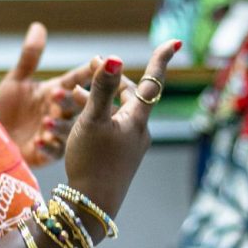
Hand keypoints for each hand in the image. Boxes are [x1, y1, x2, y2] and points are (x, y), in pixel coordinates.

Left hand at [0, 21, 90, 167]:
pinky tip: (39, 140)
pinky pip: (53, 151)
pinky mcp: (46, 154)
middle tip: (59, 93)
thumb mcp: (15, 82)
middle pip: (74, 104)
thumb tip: (38, 26)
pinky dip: (47, 146)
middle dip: (70, 99)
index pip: (76, 79)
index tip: (98, 61)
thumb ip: (29, 57)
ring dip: (59, 125)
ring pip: (68, 129)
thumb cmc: (6, 110)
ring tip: (46, 120)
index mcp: (56, 92)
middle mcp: (59, 112)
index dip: (87, 72)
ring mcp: (55, 133)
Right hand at [63, 40, 181, 221]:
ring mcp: (130, 146)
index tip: (175, 41)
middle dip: (113, 81)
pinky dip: (96, 118)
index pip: (153, 82)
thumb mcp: (92, 120)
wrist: (92, 206)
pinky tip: (76, 121)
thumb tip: (115, 58)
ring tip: (73, 94)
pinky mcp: (119, 158)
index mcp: (137, 119)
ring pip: (117, 113)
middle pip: (131, 96)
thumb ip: (102, 89)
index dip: (162, 59)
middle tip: (94, 67)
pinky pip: (110, 129)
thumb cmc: (92, 161)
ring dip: (98, 100)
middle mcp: (138, 131)